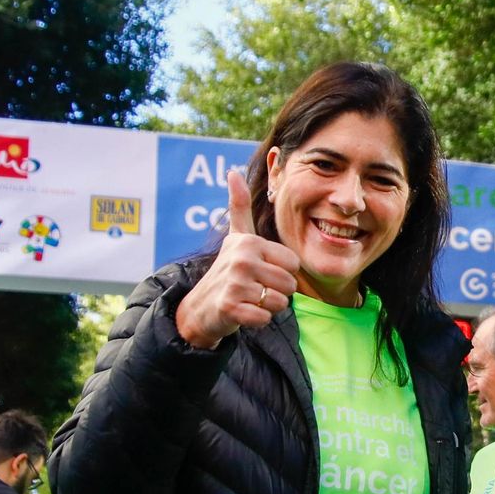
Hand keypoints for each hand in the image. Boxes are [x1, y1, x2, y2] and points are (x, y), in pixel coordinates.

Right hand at [173, 170, 300, 348]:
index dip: (282, 273)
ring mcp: (235, 284)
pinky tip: (243, 312)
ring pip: (280, 303)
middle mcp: (242, 260)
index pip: (293, 264)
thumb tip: (233, 172)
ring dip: (268, 307)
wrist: (201, 307)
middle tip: (255, 289)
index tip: (261, 272)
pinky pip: (265, 319)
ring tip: (249, 299)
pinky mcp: (230, 307)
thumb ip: (239, 206)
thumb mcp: (235, 237)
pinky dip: (258, 320)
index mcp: (250, 243)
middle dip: (277, 292)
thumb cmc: (226, 270)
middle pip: (290, 284)